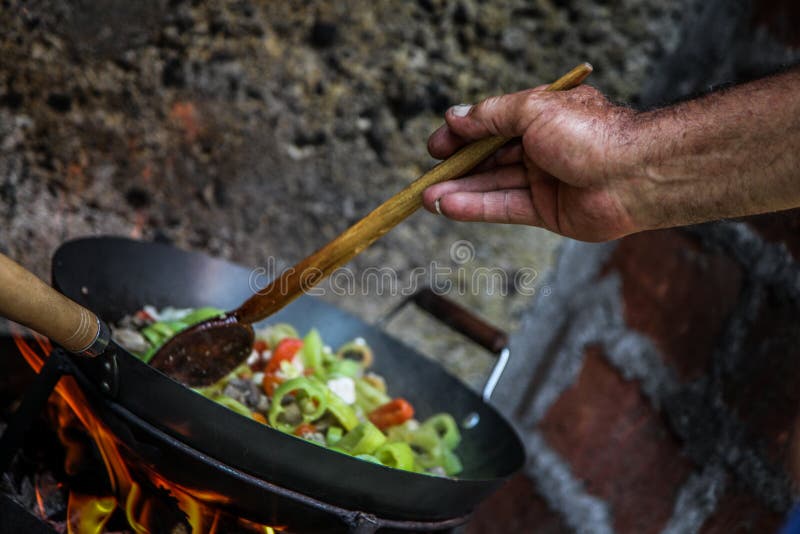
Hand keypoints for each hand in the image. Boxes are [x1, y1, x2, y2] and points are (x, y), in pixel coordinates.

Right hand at [423, 85, 643, 241]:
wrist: (635, 175)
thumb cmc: (589, 133)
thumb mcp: (532, 111)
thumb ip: (490, 116)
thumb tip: (454, 116)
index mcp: (541, 117)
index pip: (491, 125)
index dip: (461, 136)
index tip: (435, 147)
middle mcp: (541, 147)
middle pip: (489, 159)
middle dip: (456, 168)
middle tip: (425, 178)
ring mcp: (544, 181)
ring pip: (493, 185)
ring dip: (460, 191)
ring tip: (427, 198)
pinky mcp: (548, 211)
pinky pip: (505, 208)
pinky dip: (477, 207)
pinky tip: (449, 207)